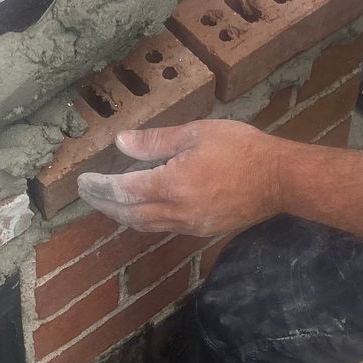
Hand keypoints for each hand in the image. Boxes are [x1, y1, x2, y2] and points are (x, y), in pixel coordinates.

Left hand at [75, 121, 289, 235]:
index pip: (123, 190)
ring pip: (143, 225)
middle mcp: (176, 211)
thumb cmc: (240, 149)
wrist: (279, 179)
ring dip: (120, 214)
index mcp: (172, 184)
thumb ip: (156, 141)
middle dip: (103, 204)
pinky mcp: (201, 230)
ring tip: (106, 201)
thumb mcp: (196, 133)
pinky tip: (140, 208)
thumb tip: (121, 143)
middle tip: (87, 192)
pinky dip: (142, 219)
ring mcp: (189, 225)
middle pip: (127, 214)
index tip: (83, 181)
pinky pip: (162, 228)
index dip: (99, 186)